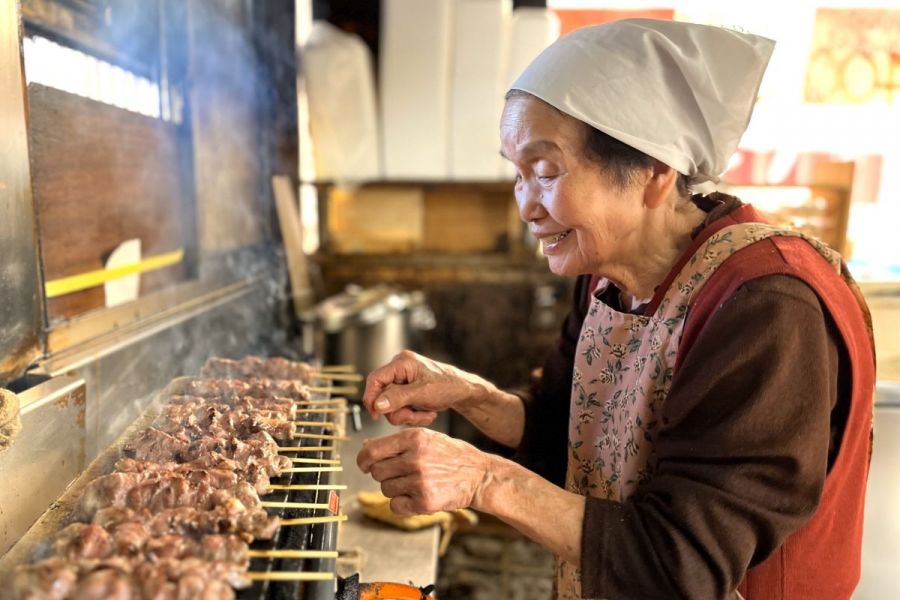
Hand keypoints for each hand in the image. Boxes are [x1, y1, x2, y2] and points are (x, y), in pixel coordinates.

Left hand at [356, 428, 490, 514]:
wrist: (478, 475)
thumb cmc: (450, 455)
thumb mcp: (426, 437)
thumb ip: (397, 442)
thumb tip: (366, 447)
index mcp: (414, 438)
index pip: (372, 451)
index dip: (363, 460)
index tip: (363, 465)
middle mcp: (416, 458)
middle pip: (377, 472)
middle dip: (383, 475)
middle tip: (399, 474)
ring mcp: (420, 481)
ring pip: (386, 489)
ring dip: (395, 489)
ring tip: (414, 483)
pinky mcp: (425, 502)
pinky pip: (395, 506)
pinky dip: (402, 504)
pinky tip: (416, 496)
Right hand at [362, 350, 480, 425]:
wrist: (464, 391)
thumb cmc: (448, 386)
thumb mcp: (423, 393)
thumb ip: (399, 398)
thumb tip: (377, 404)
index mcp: (402, 362)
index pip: (376, 379)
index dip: (372, 398)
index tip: (376, 416)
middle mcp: (399, 369)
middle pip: (383, 396)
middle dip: (399, 411)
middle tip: (414, 417)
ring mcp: (403, 380)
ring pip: (391, 405)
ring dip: (408, 415)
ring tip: (426, 415)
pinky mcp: (407, 390)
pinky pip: (400, 407)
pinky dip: (412, 414)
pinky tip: (427, 413)